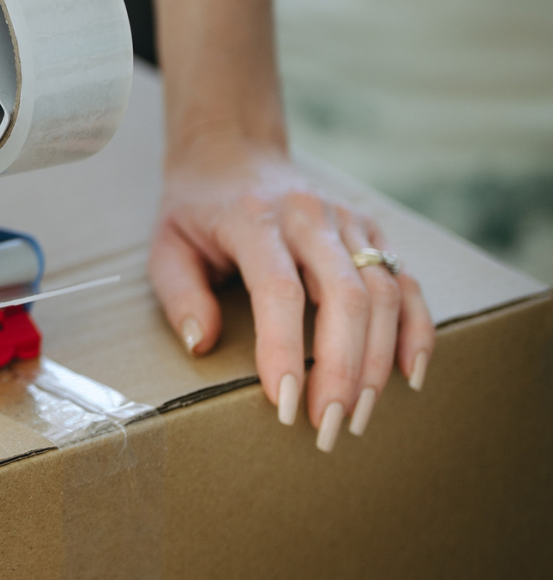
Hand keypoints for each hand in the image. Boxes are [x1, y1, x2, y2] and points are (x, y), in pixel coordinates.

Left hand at [148, 137, 433, 449]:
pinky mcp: (372, 232)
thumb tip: (202, 345)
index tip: (285, 404)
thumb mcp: (165, 246)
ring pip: (384, 294)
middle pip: (346, 298)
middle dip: (342, 370)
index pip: (280, 290)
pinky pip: (406, 282)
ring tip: (358, 416)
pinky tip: (410, 375)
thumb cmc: (195, 210)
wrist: (233, 152)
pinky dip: (416, 330)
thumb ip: (180, 295)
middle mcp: (310, 216)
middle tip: (329, 427)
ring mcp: (348, 222)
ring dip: (378, 362)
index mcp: (254, 219)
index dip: (285, 350)